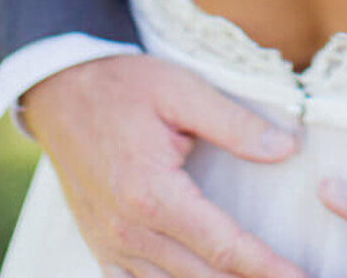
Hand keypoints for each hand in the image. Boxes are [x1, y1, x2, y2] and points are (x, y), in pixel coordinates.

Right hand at [22, 55, 306, 277]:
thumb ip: (235, 123)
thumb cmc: (124, 86)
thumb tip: (287, 149)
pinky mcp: (102, 249)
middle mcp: (129, 232)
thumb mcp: (182, 89)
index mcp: (152, 194)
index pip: (222, 245)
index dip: (266, 266)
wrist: (59, 93)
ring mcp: (111, 246)